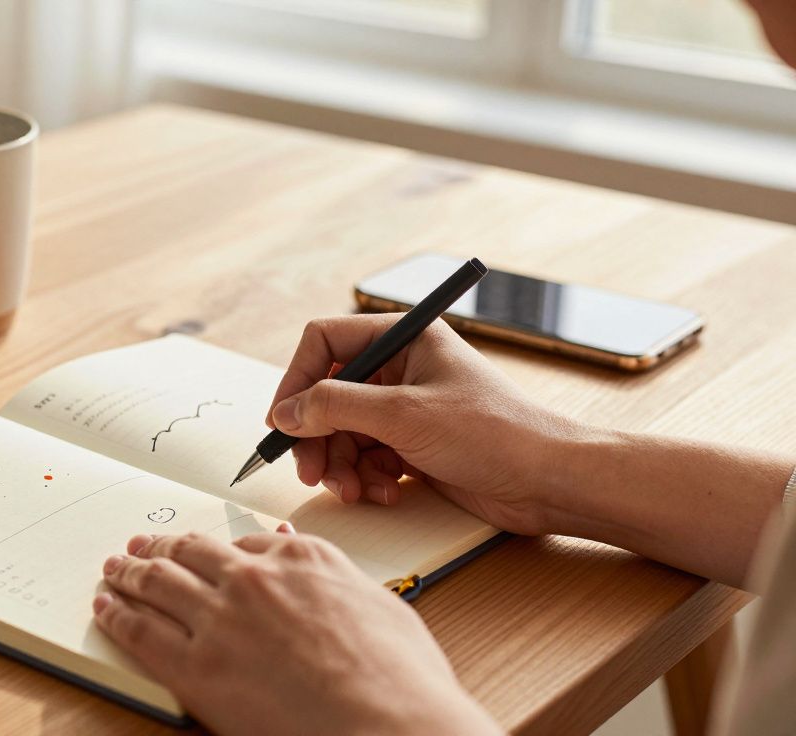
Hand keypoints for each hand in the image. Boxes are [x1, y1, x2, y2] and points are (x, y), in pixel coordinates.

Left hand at [93, 528, 499, 735]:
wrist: (390, 724)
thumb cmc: (399, 678)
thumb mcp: (379, 602)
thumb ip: (333, 573)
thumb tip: (299, 549)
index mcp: (301, 559)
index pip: (245, 541)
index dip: (216, 547)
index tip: (202, 550)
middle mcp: (253, 579)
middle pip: (191, 553)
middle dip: (161, 547)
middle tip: (141, 545)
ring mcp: (220, 620)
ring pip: (158, 582)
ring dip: (130, 570)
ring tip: (114, 567)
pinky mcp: (195, 667)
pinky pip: (140, 631)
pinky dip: (117, 614)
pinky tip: (106, 606)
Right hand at [268, 315, 581, 534]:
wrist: (549, 482)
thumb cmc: (495, 433)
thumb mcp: (404, 415)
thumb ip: (336, 407)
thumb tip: (286, 412)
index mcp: (405, 338)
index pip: (326, 343)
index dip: (297, 380)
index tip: (283, 420)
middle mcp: (401, 368)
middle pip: (328, 395)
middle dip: (317, 436)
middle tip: (311, 470)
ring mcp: (406, 409)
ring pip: (343, 432)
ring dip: (340, 465)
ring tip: (352, 490)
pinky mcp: (413, 446)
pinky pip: (366, 458)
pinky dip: (366, 478)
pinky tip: (385, 493)